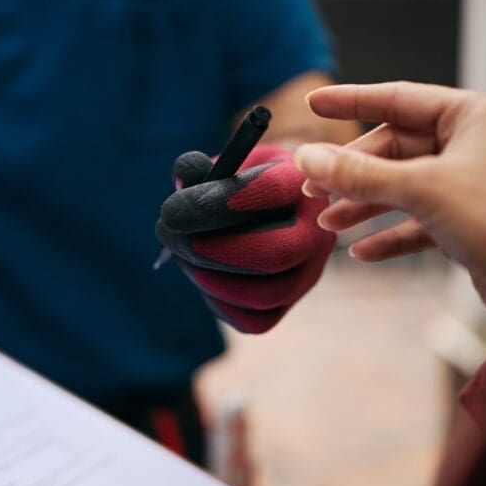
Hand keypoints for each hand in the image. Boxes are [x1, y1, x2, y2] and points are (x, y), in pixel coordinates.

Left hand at [156, 144, 334, 332]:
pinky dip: (217, 301)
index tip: (174, 208)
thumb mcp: (223, 165)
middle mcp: (315, 233)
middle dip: (213, 249)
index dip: (223, 201)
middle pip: (276, 254)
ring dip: (208, 277)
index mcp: (301, 185)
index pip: (273, 191)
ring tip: (180, 252)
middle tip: (170, 233)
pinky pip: (254, 320)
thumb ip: (200, 168)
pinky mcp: (286, 306)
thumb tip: (186, 174)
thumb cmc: (238, 184)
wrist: (260, 215)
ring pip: (263, 294)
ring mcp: (306, 275)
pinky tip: (199, 274)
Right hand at [295, 82, 485, 323]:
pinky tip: (360, 251)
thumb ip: (360, 174)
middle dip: (353, 171)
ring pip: (402, 185)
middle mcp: (474, 143)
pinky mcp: (468, 221)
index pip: (399, 98)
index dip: (351, 102)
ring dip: (364, 204)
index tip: (314, 105)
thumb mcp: (421, 190)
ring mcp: (470, 183)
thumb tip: (308, 157)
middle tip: (313, 187)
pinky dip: (387, 233)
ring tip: (328, 223)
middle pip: (394, 147)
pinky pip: (415, 220)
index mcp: (474, 115)